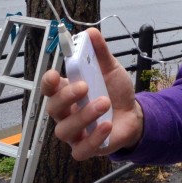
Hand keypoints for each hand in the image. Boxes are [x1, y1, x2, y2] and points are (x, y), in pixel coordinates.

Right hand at [40, 28, 142, 159]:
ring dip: (84, 115)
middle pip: (53, 108)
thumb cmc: (114, 92)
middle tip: (84, 86)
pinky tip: (106, 125)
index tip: (55, 74)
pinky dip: (93, 138)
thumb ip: (100, 53)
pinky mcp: (85, 148)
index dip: (48, 82)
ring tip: (104, 103)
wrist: (134, 115)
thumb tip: (91, 32)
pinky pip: (80, 150)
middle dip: (66, 96)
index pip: (48, 88)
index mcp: (66, 91)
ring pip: (65, 130)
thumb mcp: (110, 69)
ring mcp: (74, 133)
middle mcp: (65, 113)